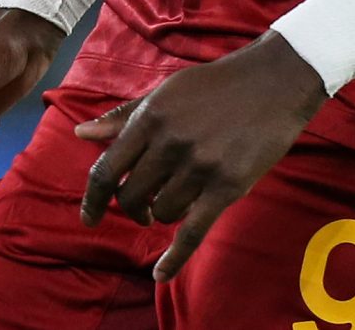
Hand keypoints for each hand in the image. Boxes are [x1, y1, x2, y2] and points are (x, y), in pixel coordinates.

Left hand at [75, 32, 328, 280]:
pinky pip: (193, 232)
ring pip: (163, 212)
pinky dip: (174, 258)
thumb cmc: (215, 85)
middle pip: (131, 196)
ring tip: (178, 199)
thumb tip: (80, 133)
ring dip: (163, 213)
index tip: (89, 216)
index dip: (93, 199)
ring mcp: (199, 166)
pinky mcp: (228, 186)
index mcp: (150, 118)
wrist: (274, 81)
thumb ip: (122, 117)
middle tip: (145, 207)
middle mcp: (170, 143)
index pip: (106, 170)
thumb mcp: (164, 92)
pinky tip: (160, 274)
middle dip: (133, 208)